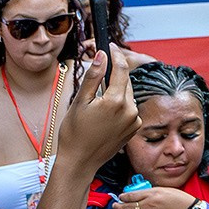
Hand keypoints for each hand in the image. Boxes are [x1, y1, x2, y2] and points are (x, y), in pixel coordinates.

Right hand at [59, 47, 138, 171]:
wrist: (79, 162)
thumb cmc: (74, 133)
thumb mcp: (79, 102)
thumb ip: (93, 77)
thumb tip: (102, 56)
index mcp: (116, 101)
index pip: (121, 69)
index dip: (116, 54)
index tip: (110, 46)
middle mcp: (131, 110)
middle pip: (126, 82)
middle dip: (115, 74)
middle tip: (101, 69)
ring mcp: (134, 120)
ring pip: (128, 95)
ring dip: (117, 91)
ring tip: (98, 99)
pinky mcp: (135, 128)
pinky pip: (129, 109)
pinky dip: (120, 105)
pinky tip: (105, 113)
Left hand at [107, 185, 195, 208]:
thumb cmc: (178, 199)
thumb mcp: (163, 189)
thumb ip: (150, 191)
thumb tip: (139, 194)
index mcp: (151, 194)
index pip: (131, 195)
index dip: (123, 196)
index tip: (120, 196)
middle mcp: (148, 205)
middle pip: (128, 206)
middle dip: (118, 206)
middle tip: (114, 205)